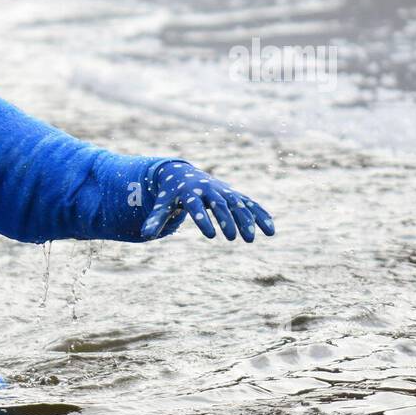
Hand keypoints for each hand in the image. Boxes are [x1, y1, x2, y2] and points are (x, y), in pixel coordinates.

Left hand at [142, 160, 273, 241]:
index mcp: (189, 192)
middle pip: (220, 205)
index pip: (196, 205)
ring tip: (251, 240)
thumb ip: (156, 219)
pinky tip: (270, 230)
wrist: (182, 175)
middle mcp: (209, 190)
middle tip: (233, 239)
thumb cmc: (170, 194)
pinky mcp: (233, 195)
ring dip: (246, 221)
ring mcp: (223, 192)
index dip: (203, 219)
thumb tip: (145, 236)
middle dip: (227, 221)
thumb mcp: (162, 205)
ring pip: (238, 205)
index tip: (211, 236)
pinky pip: (250, 204)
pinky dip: (260, 215)